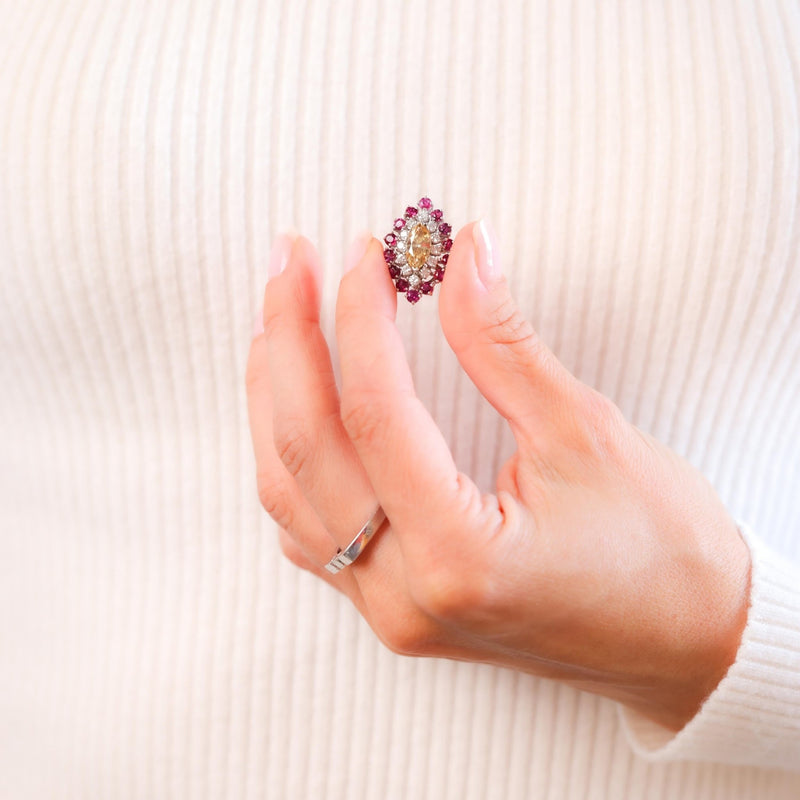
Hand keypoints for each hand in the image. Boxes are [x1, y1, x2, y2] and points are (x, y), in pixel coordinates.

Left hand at [245, 219, 751, 731]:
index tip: (363, 253)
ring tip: (276, 319)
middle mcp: (403, 595)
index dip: (360, 319)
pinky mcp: (391, 605)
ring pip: (290, 491)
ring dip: (274, 396)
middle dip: (288, 341)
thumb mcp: (585, 432)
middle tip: (289, 260)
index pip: (374, 413)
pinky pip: (309, 527)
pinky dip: (291, 455)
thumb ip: (503, 343)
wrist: (687, 640)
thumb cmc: (659, 548)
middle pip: (307, 448)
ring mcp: (388, 609)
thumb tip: (463, 254)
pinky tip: (293, 406)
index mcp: (457, 557)